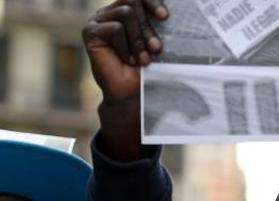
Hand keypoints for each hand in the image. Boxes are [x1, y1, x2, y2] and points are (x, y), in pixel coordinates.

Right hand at [82, 0, 167, 160]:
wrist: (132, 92)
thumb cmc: (147, 68)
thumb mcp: (156, 41)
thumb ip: (157, 22)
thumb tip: (167, 11)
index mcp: (127, 10)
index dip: (153, 2)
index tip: (165, 17)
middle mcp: (110, 12)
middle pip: (133, 2)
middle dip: (147, 27)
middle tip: (156, 49)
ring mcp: (98, 20)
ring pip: (126, 13)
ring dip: (138, 39)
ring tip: (142, 59)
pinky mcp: (90, 31)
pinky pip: (115, 29)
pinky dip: (125, 47)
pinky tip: (126, 60)